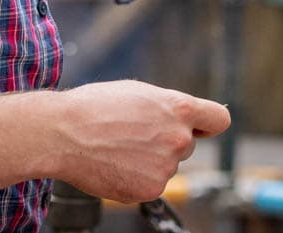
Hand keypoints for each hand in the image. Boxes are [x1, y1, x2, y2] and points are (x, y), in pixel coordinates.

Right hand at [49, 81, 230, 202]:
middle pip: (187, 144)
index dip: (208, 123)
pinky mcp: (150, 190)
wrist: (63, 134)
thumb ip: (168, 107)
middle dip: (167, 140)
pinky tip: (115, 164)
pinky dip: (136, 177)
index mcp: (179, 108)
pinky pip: (151, 183)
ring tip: (118, 147)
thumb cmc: (96, 107)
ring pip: (167, 164)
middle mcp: (179, 139)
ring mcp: (166, 167)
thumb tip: (182, 118)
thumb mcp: (138, 92)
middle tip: (134, 133)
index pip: (219, 120)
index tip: (199, 127)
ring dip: (150, 159)